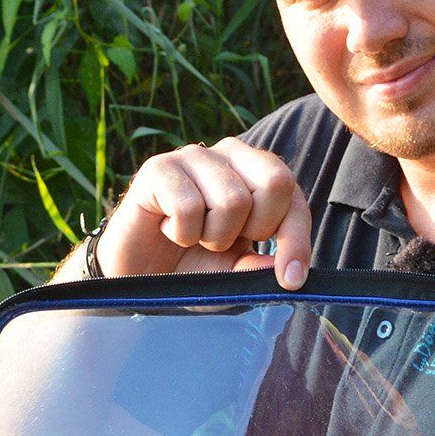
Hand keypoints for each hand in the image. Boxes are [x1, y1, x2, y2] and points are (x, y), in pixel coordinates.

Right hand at [95, 137, 311, 288]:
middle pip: (275, 181)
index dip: (297, 239)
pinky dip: (181, 233)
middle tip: (225, 241)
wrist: (138, 275)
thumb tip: (288, 275)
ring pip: (233, 199)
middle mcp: (229, 156)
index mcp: (256, 174)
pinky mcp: (158, 167)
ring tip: (192, 237)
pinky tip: (168, 230)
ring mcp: (193, 157)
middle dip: (255, 228)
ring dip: (213, 236)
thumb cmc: (191, 266)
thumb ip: (260, 270)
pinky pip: (189, 207)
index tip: (292, 280)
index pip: (294, 194)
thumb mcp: (235, 275)